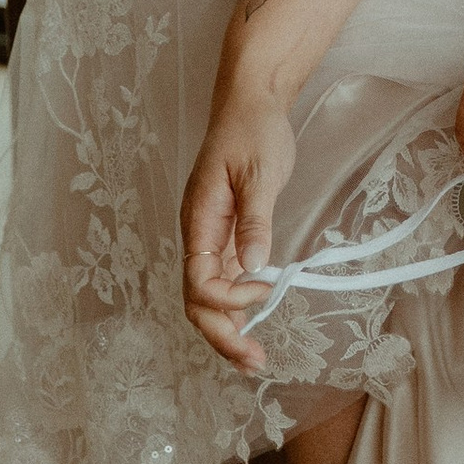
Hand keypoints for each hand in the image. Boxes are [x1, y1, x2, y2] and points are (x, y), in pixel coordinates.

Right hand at [182, 91, 297, 373]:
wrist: (251, 102)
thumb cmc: (252, 130)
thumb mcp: (259, 173)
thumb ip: (255, 221)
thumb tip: (255, 268)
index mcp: (198, 221)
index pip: (199, 282)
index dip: (229, 298)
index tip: (266, 287)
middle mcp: (198, 235)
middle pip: (197, 300)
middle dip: (221, 335)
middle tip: (253, 361)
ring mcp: (211, 237)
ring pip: (209, 296)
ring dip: (228, 327)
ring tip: (253, 357)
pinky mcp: (227, 234)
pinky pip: (224, 280)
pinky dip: (237, 305)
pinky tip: (253, 321)